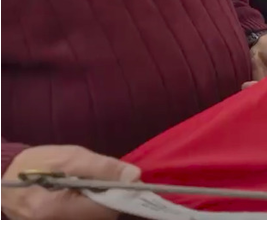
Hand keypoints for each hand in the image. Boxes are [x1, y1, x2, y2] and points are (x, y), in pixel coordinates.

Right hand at [1, 145, 139, 218]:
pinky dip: (93, 211)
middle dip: (113, 200)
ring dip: (103, 206)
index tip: (129, 180)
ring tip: (96, 189)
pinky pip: (85, 222)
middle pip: (101, 219)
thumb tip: (134, 176)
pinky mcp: (57, 227)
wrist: (4, 179)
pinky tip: (87, 199)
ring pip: (96, 222)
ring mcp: (53, 229)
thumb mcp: (69, 157)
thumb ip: (103, 167)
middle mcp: (54, 226)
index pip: (103, 209)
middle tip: (112, 182)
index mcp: (53, 209)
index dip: (121, 194)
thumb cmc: (35, 164)